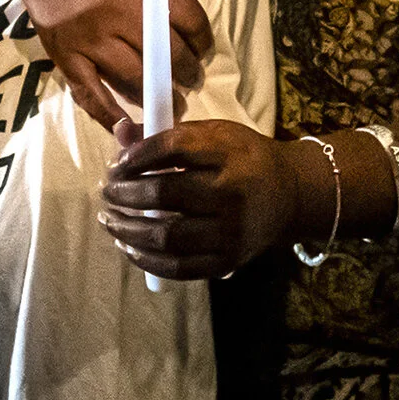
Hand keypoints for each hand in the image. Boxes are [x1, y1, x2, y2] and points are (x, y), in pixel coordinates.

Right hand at [8, 0, 211, 130]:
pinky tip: (128, 127)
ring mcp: (89, 40)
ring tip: (172, 102)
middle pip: (166, 55)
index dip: (203, 38)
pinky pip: (90, 94)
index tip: (203, 46)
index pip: (188, 20)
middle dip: (186, 72)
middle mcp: (116, 15)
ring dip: (158, 95)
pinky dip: (110, 115)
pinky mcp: (65, 56)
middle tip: (192, 78)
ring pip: (133, 78)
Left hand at [101, 119, 303, 280]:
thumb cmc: (243, 159)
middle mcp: (231, 194)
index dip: (137, 155)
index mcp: (228, 153)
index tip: (116, 162)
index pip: (173, 149)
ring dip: (128, 228)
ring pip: (166, 235)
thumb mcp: (214, 134)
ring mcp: (230, 232)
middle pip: (164, 194)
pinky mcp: (228, 260)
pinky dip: (146, 259)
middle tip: (107, 190)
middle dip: (125, 192)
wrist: (290, 195)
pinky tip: (127, 245)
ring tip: (109, 219)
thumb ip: (167, 135)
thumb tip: (119, 132)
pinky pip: (178, 267)